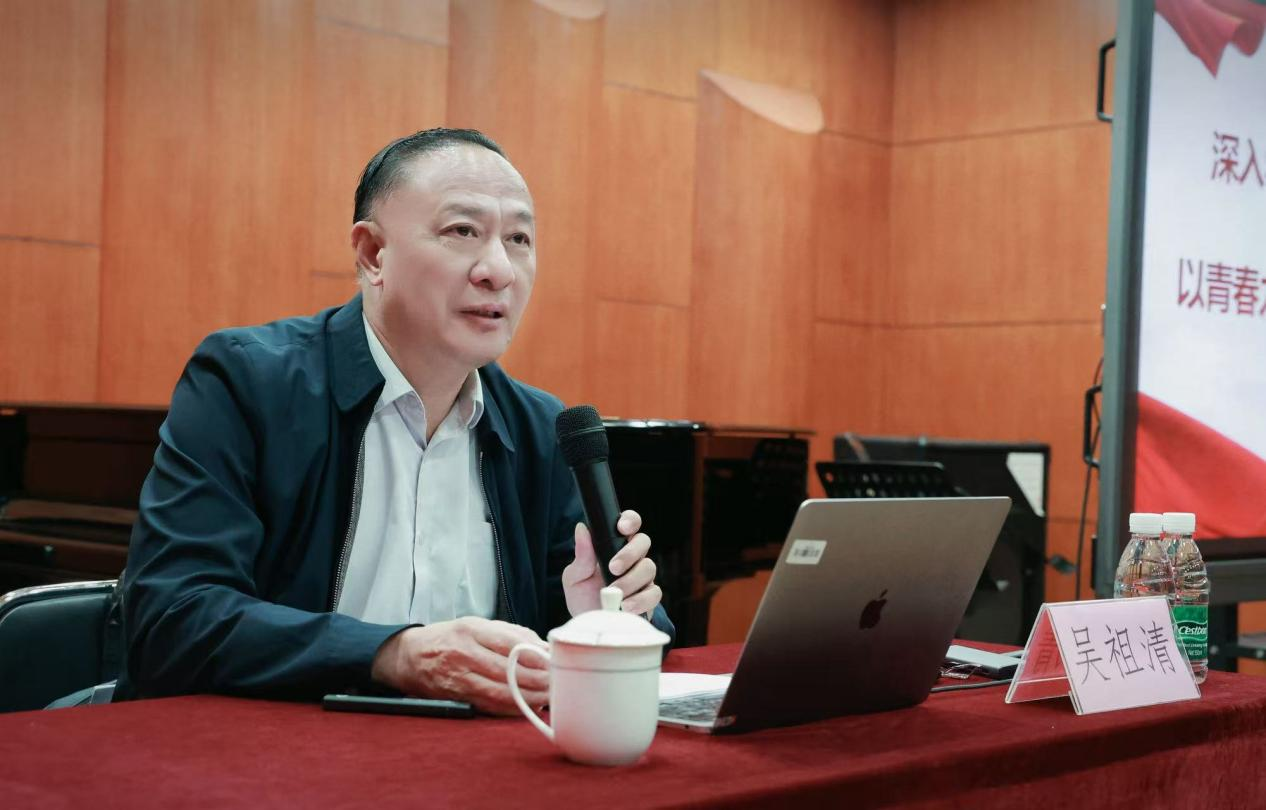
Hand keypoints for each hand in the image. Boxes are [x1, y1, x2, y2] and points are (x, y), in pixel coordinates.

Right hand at [370, 617, 548, 715]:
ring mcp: (458, 677)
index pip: (510, 642)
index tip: (554, 662)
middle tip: (557, 684)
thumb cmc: (450, 638)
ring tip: (548, 698)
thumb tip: (543, 647)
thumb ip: (511, 634)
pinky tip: (527, 708)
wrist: (410, 657)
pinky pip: (488, 705)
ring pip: (499, 691)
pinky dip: (510, 709)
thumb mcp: (477, 625)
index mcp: (471, 630)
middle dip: (537, 680)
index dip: (535, 655)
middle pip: (507, 670)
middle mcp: (463, 653)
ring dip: (527, 698)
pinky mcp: (456, 697)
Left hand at [561, 510, 662, 618]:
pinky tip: (625, 607)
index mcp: (614, 546)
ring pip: (648, 568)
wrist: (594, 627)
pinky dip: (640, 600)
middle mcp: (633, 558)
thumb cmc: (584, 597)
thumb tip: (581, 528)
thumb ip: (581, 555)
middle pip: (643, 542)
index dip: (630, 521)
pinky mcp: (649, 598)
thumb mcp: (575, 577)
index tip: (622, 528)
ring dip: (630, 580)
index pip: (629, 523)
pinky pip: (654, 593)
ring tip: (614, 593)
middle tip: (613, 567)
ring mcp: (643, 577)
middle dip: (629, 553)